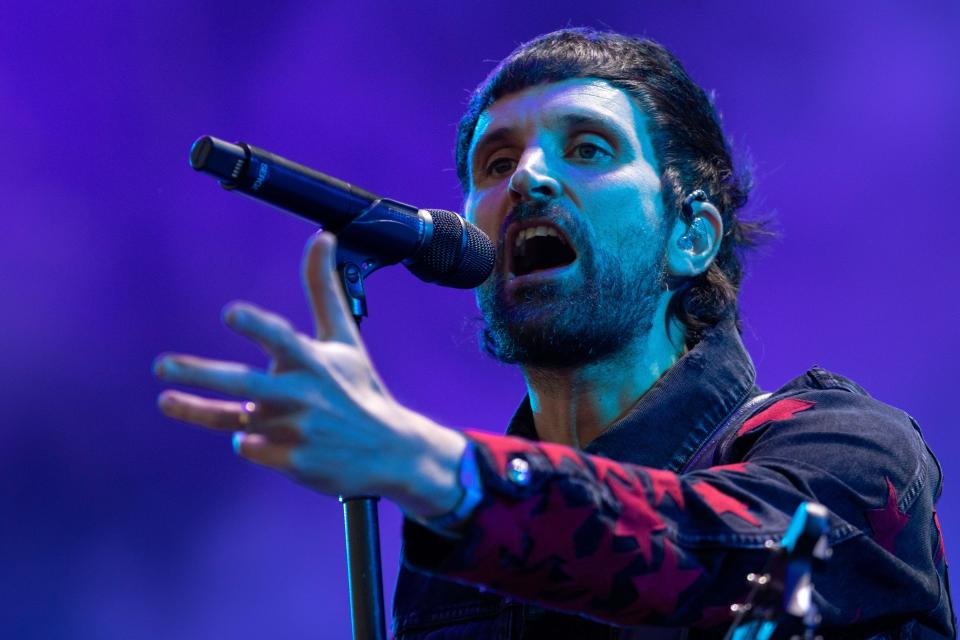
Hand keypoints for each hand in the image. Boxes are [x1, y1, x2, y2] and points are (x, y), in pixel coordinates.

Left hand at [154, 232, 466, 516]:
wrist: (389, 451)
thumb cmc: (360, 387)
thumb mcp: (345, 339)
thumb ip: (323, 289)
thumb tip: (320, 236)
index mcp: (314, 362)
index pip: (281, 340)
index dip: (256, 326)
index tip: (230, 314)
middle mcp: (303, 395)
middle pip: (243, 385)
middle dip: (200, 376)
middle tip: (160, 366)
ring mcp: (297, 432)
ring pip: (237, 419)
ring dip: (207, 411)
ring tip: (172, 401)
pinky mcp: (293, 462)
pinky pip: (250, 447)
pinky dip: (251, 441)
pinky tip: (262, 436)